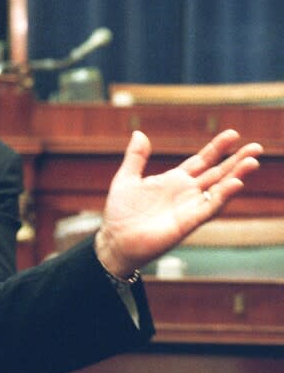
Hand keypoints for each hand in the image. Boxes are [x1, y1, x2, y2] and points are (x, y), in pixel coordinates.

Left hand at [95, 129, 262, 277]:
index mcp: (173, 180)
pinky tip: (235, 183)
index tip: (233, 134)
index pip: (201, 161)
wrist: (115, 240)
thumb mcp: (126, 178)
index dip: (217, 148)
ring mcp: (189, 207)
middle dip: (236, 160)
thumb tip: (139, 133)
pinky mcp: (188, 222)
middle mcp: (186, 193)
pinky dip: (223, 196)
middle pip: (217, 173)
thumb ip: (136, 157)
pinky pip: (209, 208)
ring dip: (236, 176)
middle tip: (257, 147)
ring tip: (252, 162)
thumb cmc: (120, 212)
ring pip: (218, 189)